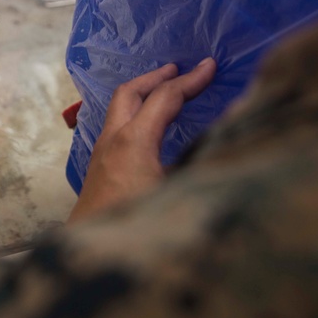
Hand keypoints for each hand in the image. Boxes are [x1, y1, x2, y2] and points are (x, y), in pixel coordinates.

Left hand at [69, 58, 216, 221]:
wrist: (89, 251)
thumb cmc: (135, 226)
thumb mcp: (178, 195)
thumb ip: (204, 161)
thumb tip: (228, 135)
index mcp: (135, 141)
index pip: (165, 97)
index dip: (191, 80)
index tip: (210, 65)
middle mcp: (113, 140)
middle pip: (130, 92)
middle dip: (157, 76)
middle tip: (179, 69)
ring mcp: (101, 152)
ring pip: (118, 108)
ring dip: (142, 93)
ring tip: (164, 89)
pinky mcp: (98, 167)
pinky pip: (116, 125)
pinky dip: (134, 112)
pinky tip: (149, 125)